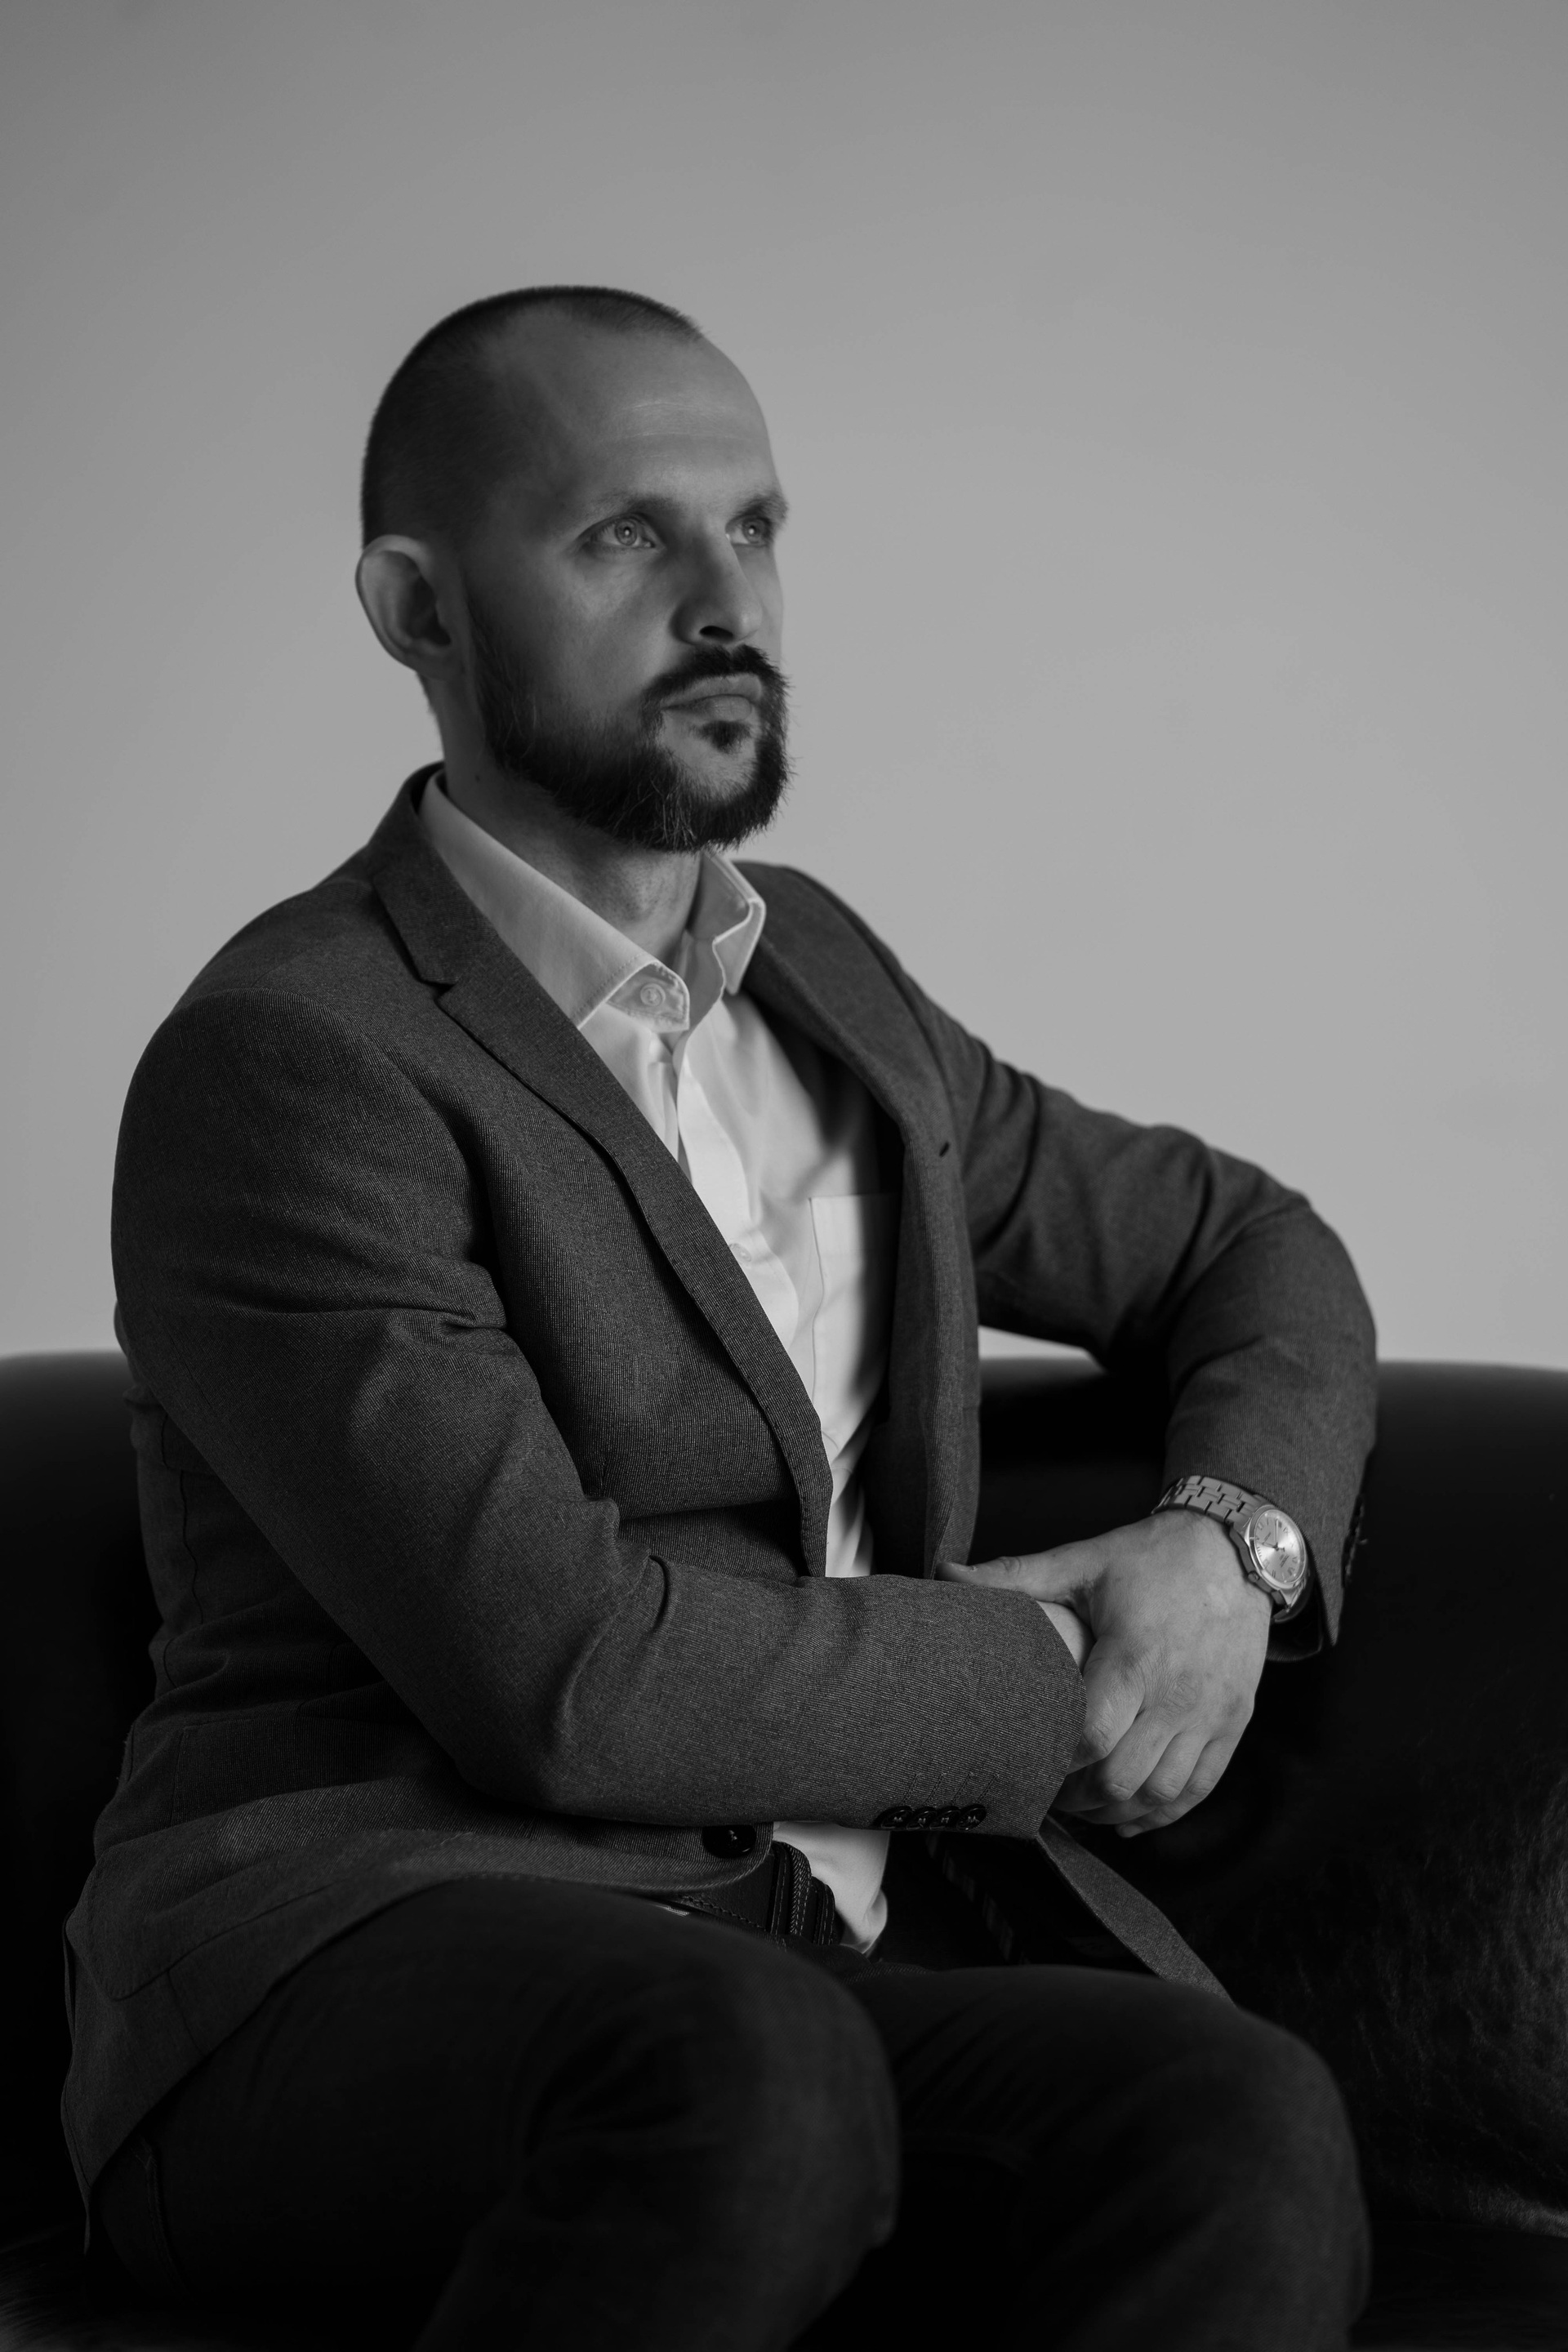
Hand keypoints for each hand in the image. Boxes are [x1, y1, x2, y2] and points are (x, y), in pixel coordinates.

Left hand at [937, 1513, 1270, 1834]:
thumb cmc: (1153, 1557)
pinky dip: (1161, 1814)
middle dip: (1078, 1798)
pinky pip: (1198, 1788)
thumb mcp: (1084, 1560)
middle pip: (1123, 1779)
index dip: (1056, 1761)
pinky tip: (1128, 1816)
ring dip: (1116, 1811)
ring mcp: (1211, 1714)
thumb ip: (1016, 1576)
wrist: (1236, 1550)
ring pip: (1161, 1794)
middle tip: (1045, 1791)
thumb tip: (945, 1574)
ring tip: (1080, 1805)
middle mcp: (1178, 1694)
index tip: (1027, 1760)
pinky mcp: (1233, 1723)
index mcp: (1136, 1656)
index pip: (1094, 1736)